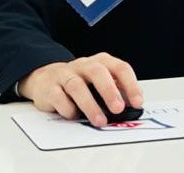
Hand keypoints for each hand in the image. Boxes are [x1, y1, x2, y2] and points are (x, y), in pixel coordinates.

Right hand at [17, 52, 143, 126]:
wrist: (45, 79)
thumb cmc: (80, 82)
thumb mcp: (100, 82)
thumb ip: (115, 91)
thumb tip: (130, 108)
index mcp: (101, 62)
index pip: (120, 68)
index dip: (131, 85)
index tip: (137, 102)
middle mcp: (84, 65)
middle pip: (98, 73)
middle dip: (110, 91)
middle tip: (118, 109)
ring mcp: (65, 75)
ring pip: (77, 86)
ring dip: (90, 105)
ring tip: (100, 120)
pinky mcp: (49, 88)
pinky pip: (59, 97)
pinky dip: (68, 109)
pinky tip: (74, 116)